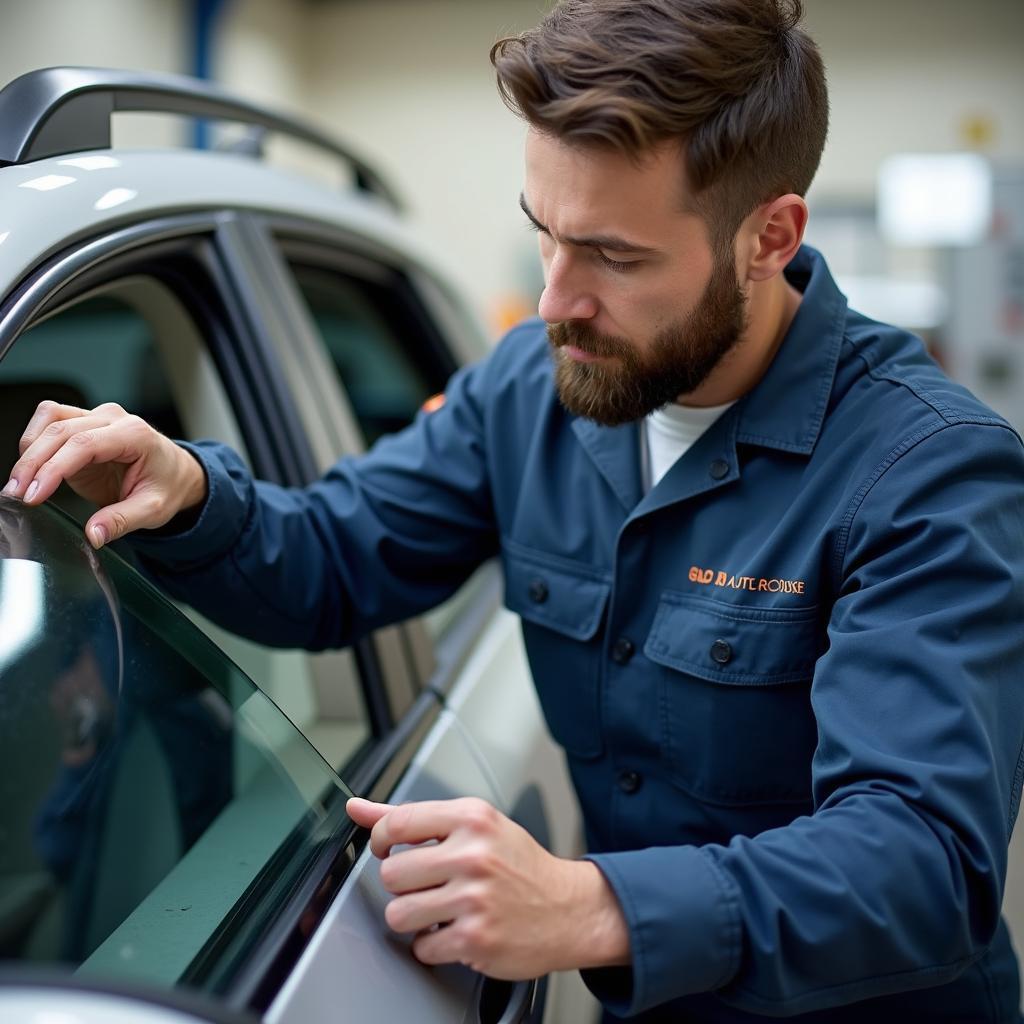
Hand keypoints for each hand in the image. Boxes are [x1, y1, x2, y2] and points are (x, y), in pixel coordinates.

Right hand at [2, 400, 206, 547]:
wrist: (176, 474)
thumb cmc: (168, 486)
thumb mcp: (154, 510)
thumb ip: (122, 521)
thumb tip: (94, 534)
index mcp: (135, 435)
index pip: (84, 445)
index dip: (53, 468)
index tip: (33, 494)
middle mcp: (114, 419)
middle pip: (61, 430)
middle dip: (32, 463)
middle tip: (16, 495)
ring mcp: (97, 416)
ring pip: (50, 418)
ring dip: (29, 448)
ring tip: (19, 485)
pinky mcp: (83, 423)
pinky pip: (50, 421)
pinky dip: (34, 442)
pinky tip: (31, 470)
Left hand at [347, 796, 630, 978]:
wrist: (568, 908)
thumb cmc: (517, 864)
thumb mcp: (474, 825)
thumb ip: (412, 817)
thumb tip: (357, 808)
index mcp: (472, 818)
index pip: (397, 823)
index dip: (381, 841)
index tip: (389, 849)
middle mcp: (474, 854)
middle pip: (392, 874)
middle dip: (404, 885)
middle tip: (429, 884)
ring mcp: (474, 898)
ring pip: (399, 913)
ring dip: (414, 918)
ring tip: (440, 909)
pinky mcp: (476, 938)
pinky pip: (422, 947)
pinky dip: (434, 945)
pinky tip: (456, 930)